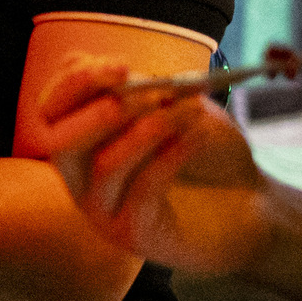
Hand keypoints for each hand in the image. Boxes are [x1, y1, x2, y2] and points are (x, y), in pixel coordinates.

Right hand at [25, 55, 271, 275]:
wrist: (248, 203)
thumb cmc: (207, 150)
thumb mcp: (179, 107)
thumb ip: (152, 89)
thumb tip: (129, 77)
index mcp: (81, 137)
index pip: (52, 107)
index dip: (76, 83)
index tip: (121, 66)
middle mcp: (81, 176)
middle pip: (59, 141)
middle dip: (98, 111)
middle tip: (147, 91)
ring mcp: (104, 209)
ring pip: (104, 166)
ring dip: (149, 130)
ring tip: (190, 109)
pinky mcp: (134, 234)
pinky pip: (143, 191)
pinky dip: (172, 155)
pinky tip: (199, 135)